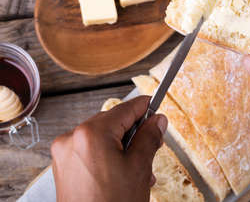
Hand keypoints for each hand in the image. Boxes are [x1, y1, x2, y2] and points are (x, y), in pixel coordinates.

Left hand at [51, 96, 167, 201]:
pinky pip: (91, 151)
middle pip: (113, 123)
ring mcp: (64, 154)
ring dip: (123, 147)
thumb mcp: (139, 168)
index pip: (125, 109)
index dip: (145, 107)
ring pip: (103, 138)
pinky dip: (108, 156)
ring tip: (139, 168)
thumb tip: (157, 121)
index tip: (157, 106)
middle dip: (135, 133)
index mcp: (91, 134)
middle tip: (153, 144)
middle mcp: (72, 139)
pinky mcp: (63, 167)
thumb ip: (149, 138)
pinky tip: (123, 172)